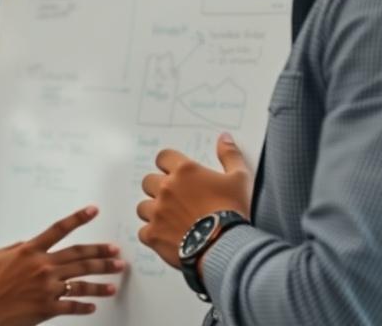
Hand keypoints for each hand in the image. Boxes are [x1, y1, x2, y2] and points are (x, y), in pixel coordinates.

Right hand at [0, 206, 123, 325]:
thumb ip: (16, 248)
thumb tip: (30, 244)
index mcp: (30, 250)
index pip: (60, 229)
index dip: (78, 218)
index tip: (94, 210)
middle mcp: (43, 266)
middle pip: (79, 255)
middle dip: (101, 253)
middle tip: (116, 251)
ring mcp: (47, 288)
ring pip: (82, 280)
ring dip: (101, 278)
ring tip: (116, 277)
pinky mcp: (47, 308)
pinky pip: (72, 306)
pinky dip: (85, 305)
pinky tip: (95, 304)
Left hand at [137, 132, 252, 268]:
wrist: (226, 245)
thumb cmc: (233, 210)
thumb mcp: (239, 178)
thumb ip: (230, 154)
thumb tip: (224, 137)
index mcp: (184, 171)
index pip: (163, 157)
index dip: (167, 164)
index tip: (174, 172)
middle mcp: (166, 188)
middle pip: (149, 181)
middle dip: (158, 188)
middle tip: (174, 198)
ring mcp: (157, 212)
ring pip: (142, 207)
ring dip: (153, 211)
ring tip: (169, 220)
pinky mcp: (153, 235)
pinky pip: (143, 232)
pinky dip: (152, 234)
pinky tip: (166, 237)